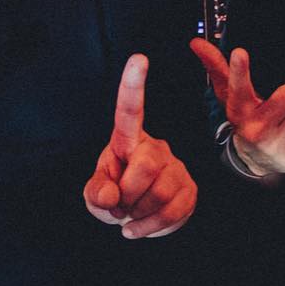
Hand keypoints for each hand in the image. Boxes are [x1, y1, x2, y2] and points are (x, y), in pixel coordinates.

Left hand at [84, 55, 195, 238]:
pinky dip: (148, 227)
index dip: (133, 85)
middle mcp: (154, 147)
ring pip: (160, 192)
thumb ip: (96, 191)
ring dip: (137, 213)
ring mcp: (175, 167)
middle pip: (146, 165)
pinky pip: (172, 212)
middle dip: (127, 194)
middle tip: (118, 205)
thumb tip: (112, 195)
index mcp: (128, 140)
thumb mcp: (95, 194)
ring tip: (129, 213)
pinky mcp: (189, 189)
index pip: (130, 111)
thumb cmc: (114, 195)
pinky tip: (136, 227)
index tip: (138, 58)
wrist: (136, 217)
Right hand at [190, 39, 284, 175]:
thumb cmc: (246, 116)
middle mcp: (254, 130)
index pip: (239, 86)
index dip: (239, 68)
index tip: (239, 52)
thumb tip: (195, 42)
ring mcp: (273, 147)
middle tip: (279, 104)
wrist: (254, 161)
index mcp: (239, 110)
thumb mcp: (231, 95)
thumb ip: (217, 67)